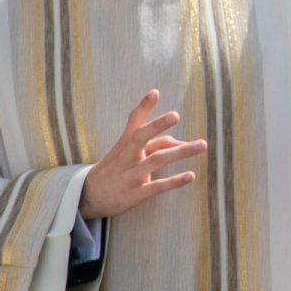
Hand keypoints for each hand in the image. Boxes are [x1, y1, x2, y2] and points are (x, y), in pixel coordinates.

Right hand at [79, 90, 206, 219]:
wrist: (87, 198)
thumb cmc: (114, 170)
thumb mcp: (125, 154)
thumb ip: (152, 144)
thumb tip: (180, 141)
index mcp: (124, 145)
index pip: (133, 122)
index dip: (143, 107)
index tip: (155, 92)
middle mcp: (127, 157)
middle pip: (141, 138)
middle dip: (157, 125)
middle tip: (176, 115)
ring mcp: (131, 175)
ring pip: (156, 160)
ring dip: (181, 152)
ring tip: (203, 144)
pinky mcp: (135, 194)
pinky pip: (157, 187)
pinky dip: (174, 181)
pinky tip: (191, 175)